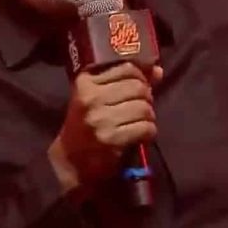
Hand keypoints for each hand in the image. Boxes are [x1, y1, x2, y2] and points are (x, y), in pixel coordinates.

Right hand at [48, 62, 162, 194]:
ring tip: (141, 121)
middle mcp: (91, 98)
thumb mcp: (97, 96)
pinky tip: (141, 134)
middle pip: (138, 88)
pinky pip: (145, 128)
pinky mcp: (111, 140)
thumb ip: (126, 80)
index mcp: (86, 82)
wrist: (70, 159)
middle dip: (146, 97)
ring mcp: (100, 120)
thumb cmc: (86, 122)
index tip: (140, 86)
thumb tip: (157, 70)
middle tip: (141, 106)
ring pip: (143, 108)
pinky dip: (149, 131)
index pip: (126, 69)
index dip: (140, 76)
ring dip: (149, 116)